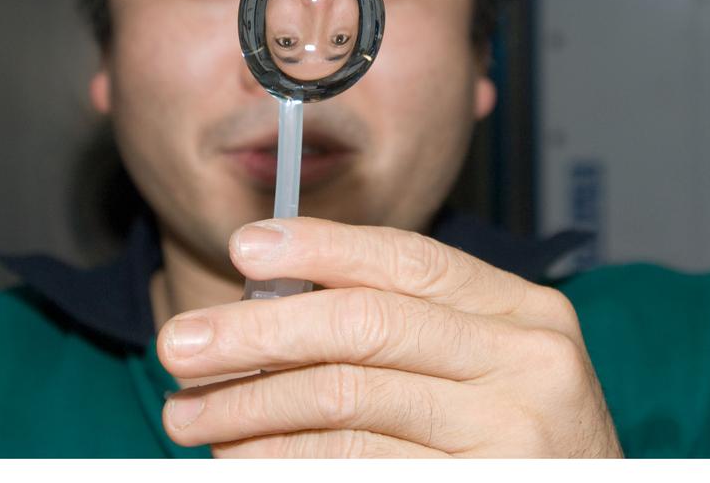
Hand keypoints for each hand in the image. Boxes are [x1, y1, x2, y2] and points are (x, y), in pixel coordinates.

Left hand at [156, 217, 623, 456]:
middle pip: (363, 325)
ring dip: (250, 407)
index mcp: (524, 313)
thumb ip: (406, 324)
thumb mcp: (486, 364)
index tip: (244, 249)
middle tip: (182, 344)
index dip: (318, 248)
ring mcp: (511, 439)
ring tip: (191, 415)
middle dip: (257, 333)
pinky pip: (355, 467)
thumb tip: (274, 298)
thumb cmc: (520, 439)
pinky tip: (243, 458)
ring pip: (345, 400)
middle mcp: (527, 366)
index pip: (406, 261)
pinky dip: (285, 460)